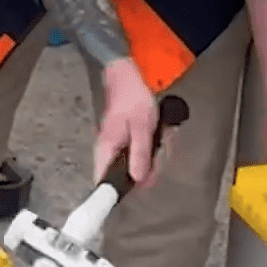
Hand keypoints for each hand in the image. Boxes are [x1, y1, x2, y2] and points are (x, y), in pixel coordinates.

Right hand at [94, 60, 159, 186]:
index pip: (103, 181)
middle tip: (161, 155)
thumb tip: (137, 180)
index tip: (141, 188)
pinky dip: (151, 147)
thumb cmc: (134, 100)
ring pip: (134, 163)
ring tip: (163, 140)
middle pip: (125, 175)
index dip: (119, 190)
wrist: (128, 76)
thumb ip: (140, 154)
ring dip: (153, 157)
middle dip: (147, 170)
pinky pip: (139, 151)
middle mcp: (108, 150)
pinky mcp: (125, 139)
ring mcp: (117, 145)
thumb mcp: (142, 128)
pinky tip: (160, 136)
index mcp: (107, 149)